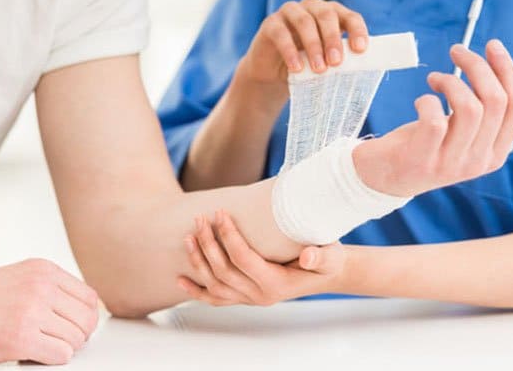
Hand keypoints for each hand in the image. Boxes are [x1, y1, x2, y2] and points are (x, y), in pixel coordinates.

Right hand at [0, 259, 99, 364]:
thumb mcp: (15, 279)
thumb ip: (46, 289)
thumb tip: (80, 310)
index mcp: (42, 270)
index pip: (89, 297)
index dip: (84, 318)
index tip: (72, 328)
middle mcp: (41, 286)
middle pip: (87, 318)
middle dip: (77, 335)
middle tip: (57, 342)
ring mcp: (31, 310)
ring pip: (76, 338)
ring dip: (62, 348)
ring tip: (39, 347)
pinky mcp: (21, 338)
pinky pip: (61, 355)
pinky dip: (51, 360)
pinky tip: (31, 354)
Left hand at [177, 210, 344, 306]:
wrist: (327, 274)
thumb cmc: (328, 259)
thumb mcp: (331, 255)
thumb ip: (321, 256)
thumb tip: (307, 257)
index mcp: (276, 284)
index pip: (243, 259)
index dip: (228, 236)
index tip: (220, 213)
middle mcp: (259, 296)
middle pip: (224, 271)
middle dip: (208, 243)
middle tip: (201, 218)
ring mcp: (250, 299)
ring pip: (215, 285)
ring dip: (199, 261)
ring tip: (189, 236)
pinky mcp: (244, 297)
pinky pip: (216, 298)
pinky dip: (197, 291)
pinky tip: (181, 279)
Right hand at [236, 0, 369, 88]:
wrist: (274, 75)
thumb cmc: (307, 66)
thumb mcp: (326, 62)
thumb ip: (339, 60)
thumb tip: (359, 70)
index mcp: (332, 14)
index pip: (349, 17)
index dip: (357, 30)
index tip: (360, 50)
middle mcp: (312, 7)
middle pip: (326, 15)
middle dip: (333, 39)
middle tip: (336, 62)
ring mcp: (289, 12)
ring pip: (304, 21)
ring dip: (314, 46)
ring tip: (319, 69)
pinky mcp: (270, 23)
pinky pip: (281, 33)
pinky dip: (290, 51)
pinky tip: (296, 68)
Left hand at [355, 40, 512, 197]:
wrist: (383, 177)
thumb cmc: (426, 144)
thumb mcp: (464, 131)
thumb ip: (488, 113)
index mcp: (496, 152)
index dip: (508, 70)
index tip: (491, 46)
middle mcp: (479, 161)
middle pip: (496, 101)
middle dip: (478, 66)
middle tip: (456, 51)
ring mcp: (451, 164)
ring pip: (470, 109)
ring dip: (451, 81)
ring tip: (435, 78)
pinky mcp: (422, 160)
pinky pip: (434, 120)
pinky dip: (427, 100)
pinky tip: (421, 101)